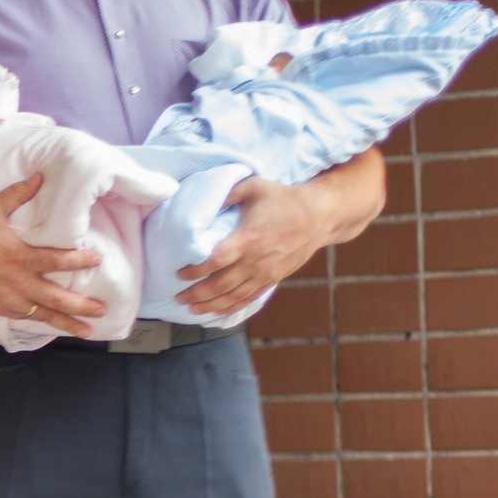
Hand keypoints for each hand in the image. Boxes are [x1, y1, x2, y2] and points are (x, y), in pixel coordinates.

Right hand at [0, 175, 107, 333]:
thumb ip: (16, 194)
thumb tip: (39, 177)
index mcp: (18, 256)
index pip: (55, 261)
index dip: (78, 261)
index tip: (97, 260)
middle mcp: (17, 282)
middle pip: (55, 298)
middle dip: (81, 304)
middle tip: (103, 308)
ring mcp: (8, 299)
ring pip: (43, 315)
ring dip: (68, 323)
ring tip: (88, 330)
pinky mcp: (0, 309)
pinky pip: (28, 319)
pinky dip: (45, 323)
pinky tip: (59, 327)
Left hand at [176, 176, 331, 317]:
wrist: (318, 216)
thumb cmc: (283, 198)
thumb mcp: (254, 186)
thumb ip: (227, 192)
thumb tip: (203, 198)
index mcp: (248, 238)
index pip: (215, 261)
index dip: (195, 271)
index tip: (179, 274)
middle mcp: (256, 260)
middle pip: (220, 285)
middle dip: (197, 294)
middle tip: (178, 298)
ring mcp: (266, 273)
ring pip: (234, 296)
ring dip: (211, 305)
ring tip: (192, 310)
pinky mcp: (273, 279)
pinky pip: (249, 298)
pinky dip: (232, 307)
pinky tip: (218, 311)